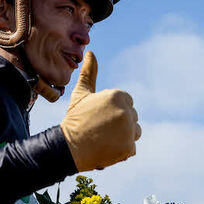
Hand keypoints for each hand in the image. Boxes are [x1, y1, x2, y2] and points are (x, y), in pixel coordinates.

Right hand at [60, 51, 140, 171]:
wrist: (68, 148)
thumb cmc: (75, 119)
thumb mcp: (81, 94)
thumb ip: (89, 73)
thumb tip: (90, 53)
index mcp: (117, 96)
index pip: (127, 101)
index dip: (113, 109)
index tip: (99, 116)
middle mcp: (126, 111)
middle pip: (132, 116)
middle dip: (119, 122)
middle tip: (100, 128)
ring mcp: (129, 130)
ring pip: (135, 131)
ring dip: (124, 136)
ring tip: (104, 138)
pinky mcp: (128, 147)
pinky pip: (131, 147)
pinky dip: (121, 150)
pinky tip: (106, 148)